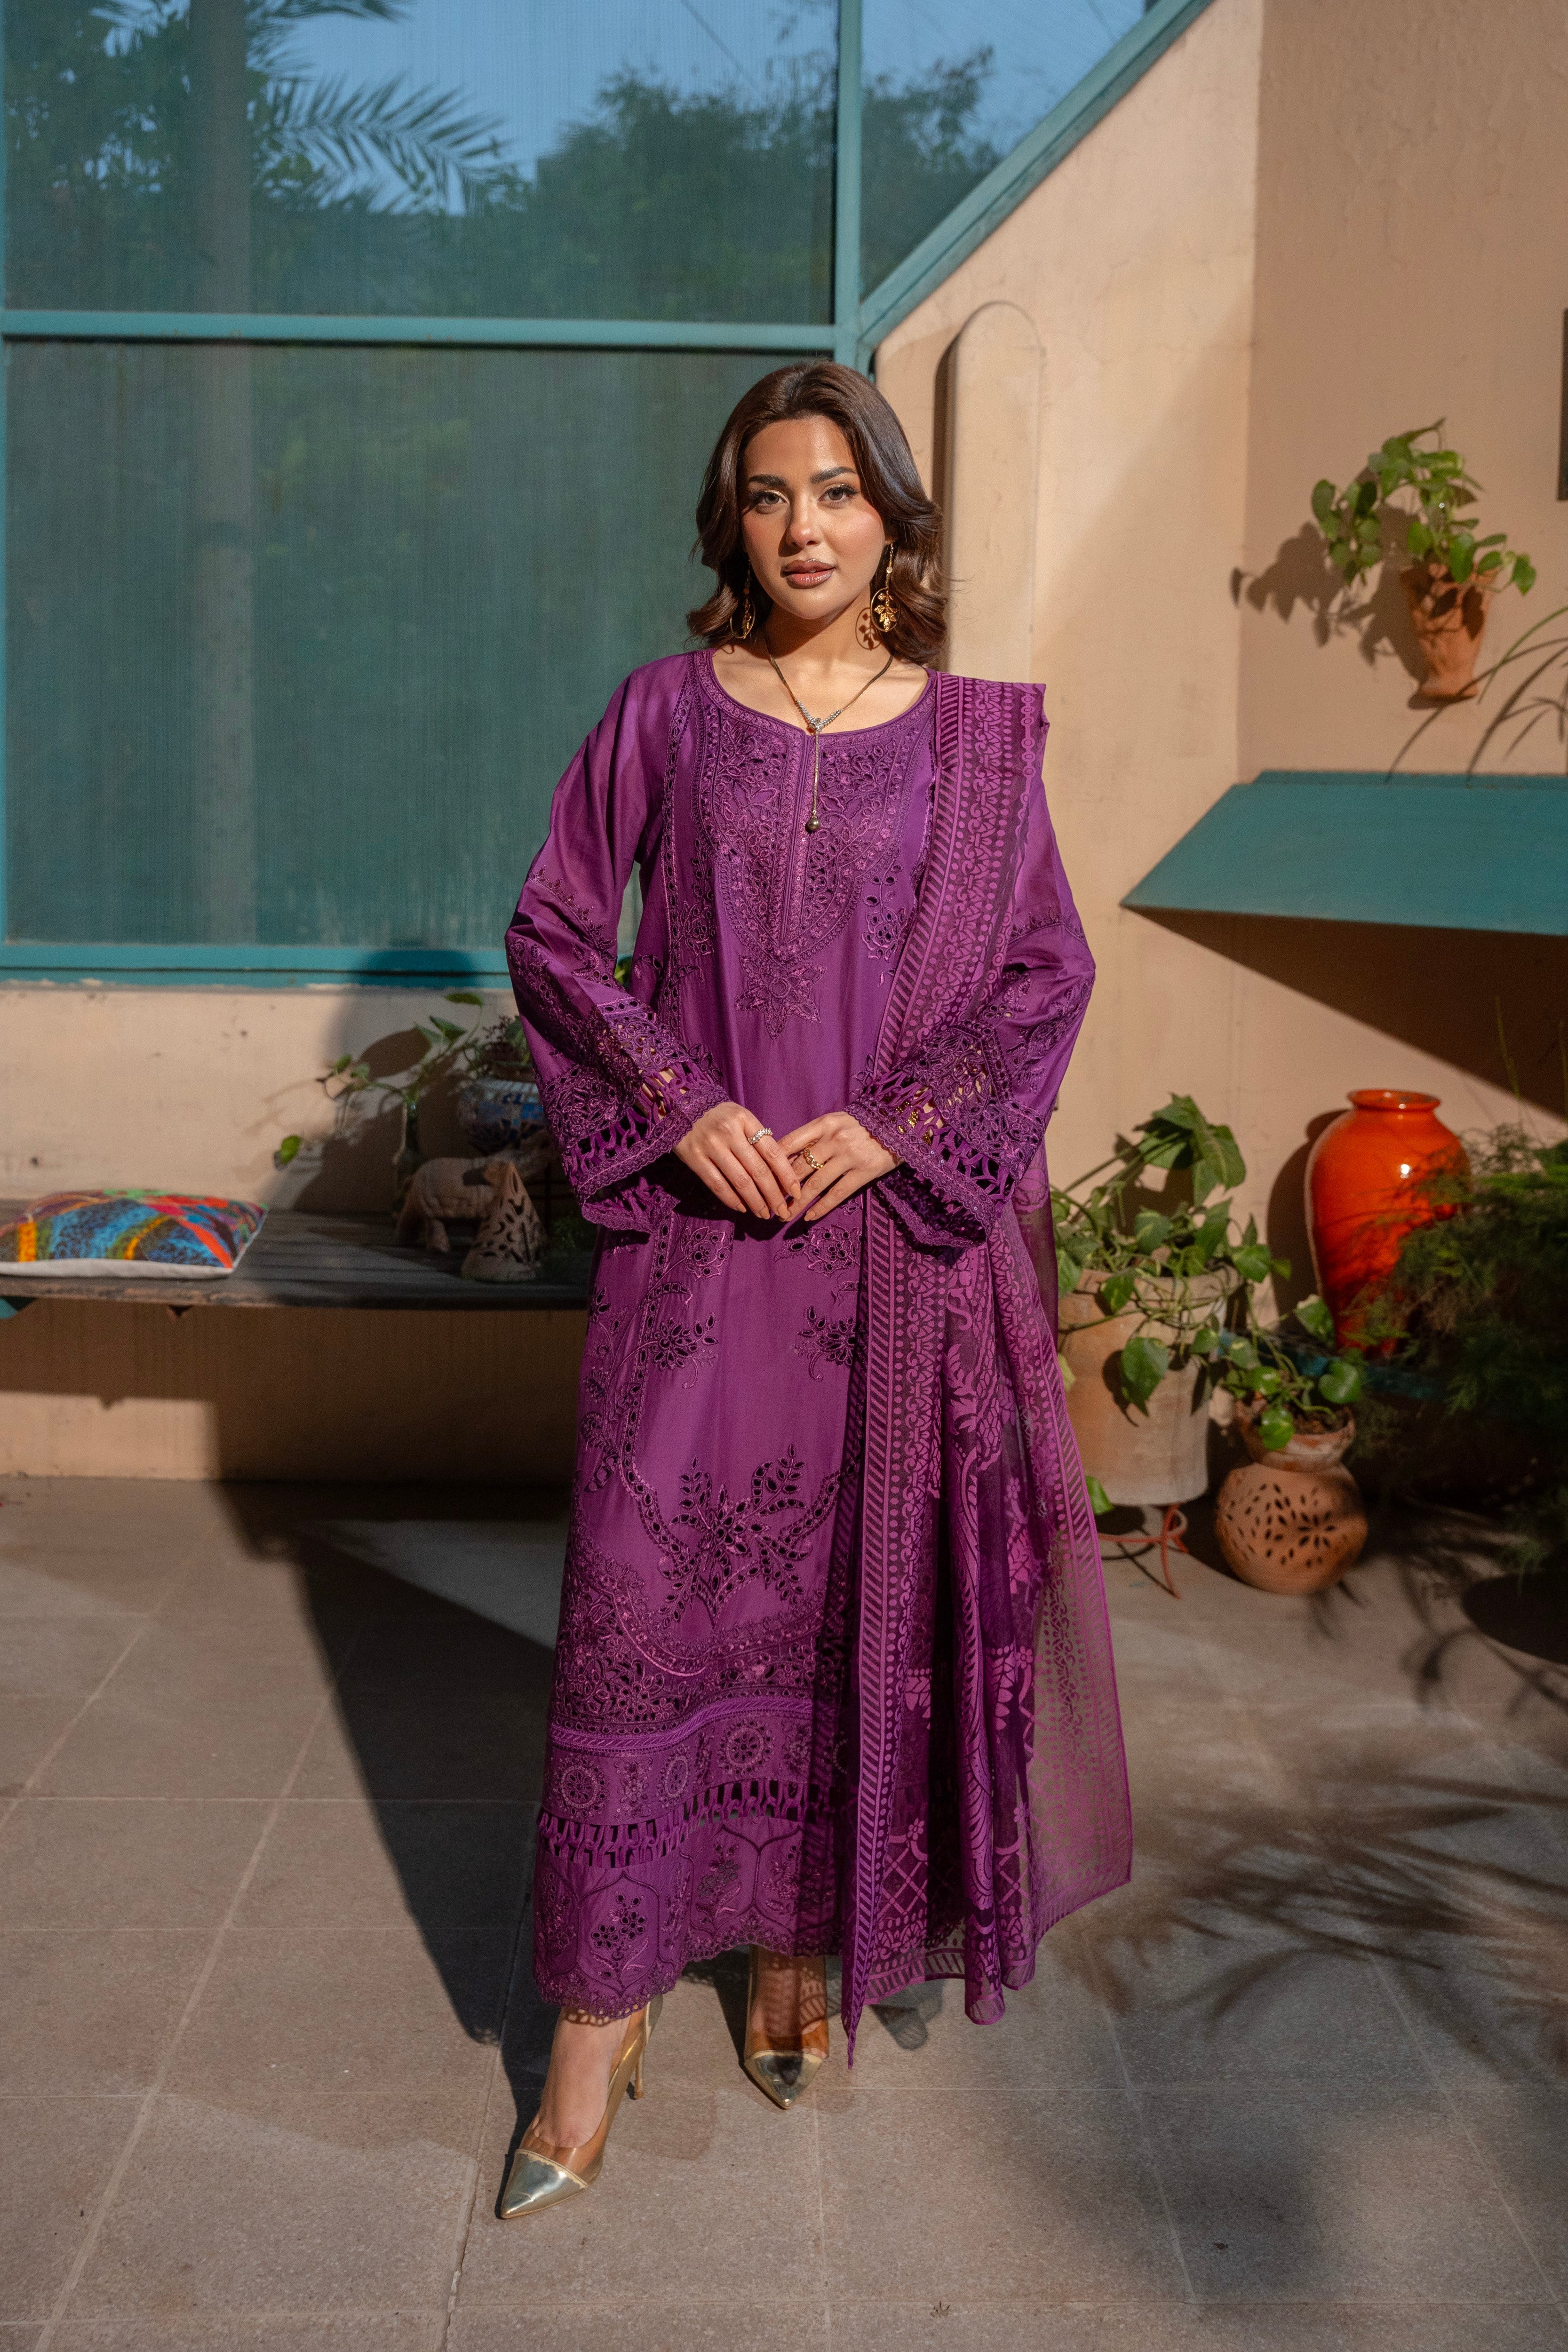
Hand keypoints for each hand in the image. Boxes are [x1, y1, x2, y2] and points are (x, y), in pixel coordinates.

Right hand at [674, 1101, 799, 1220]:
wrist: (678, 1103)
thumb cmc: (716, 1114)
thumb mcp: (740, 1116)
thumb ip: (756, 1137)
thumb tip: (779, 1166)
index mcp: (745, 1120)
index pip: (772, 1152)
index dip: (787, 1175)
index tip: (795, 1192)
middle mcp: (730, 1133)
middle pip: (759, 1171)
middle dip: (774, 1196)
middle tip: (782, 1212)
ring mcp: (711, 1146)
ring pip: (740, 1182)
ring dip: (755, 1202)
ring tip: (764, 1214)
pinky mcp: (694, 1158)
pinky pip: (717, 1184)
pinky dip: (731, 1199)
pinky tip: (742, 1208)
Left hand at [776, 1111, 897, 1224]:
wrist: (901, 1124)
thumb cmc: (864, 1125)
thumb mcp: (837, 1121)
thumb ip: (815, 1136)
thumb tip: (786, 1158)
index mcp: (824, 1123)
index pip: (790, 1142)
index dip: (773, 1162)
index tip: (762, 1177)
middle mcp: (834, 1139)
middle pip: (799, 1167)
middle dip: (781, 1187)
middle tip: (769, 1202)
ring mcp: (849, 1156)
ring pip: (815, 1184)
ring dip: (797, 1202)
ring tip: (785, 1215)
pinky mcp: (864, 1172)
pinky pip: (837, 1193)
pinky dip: (820, 1207)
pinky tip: (809, 1217)